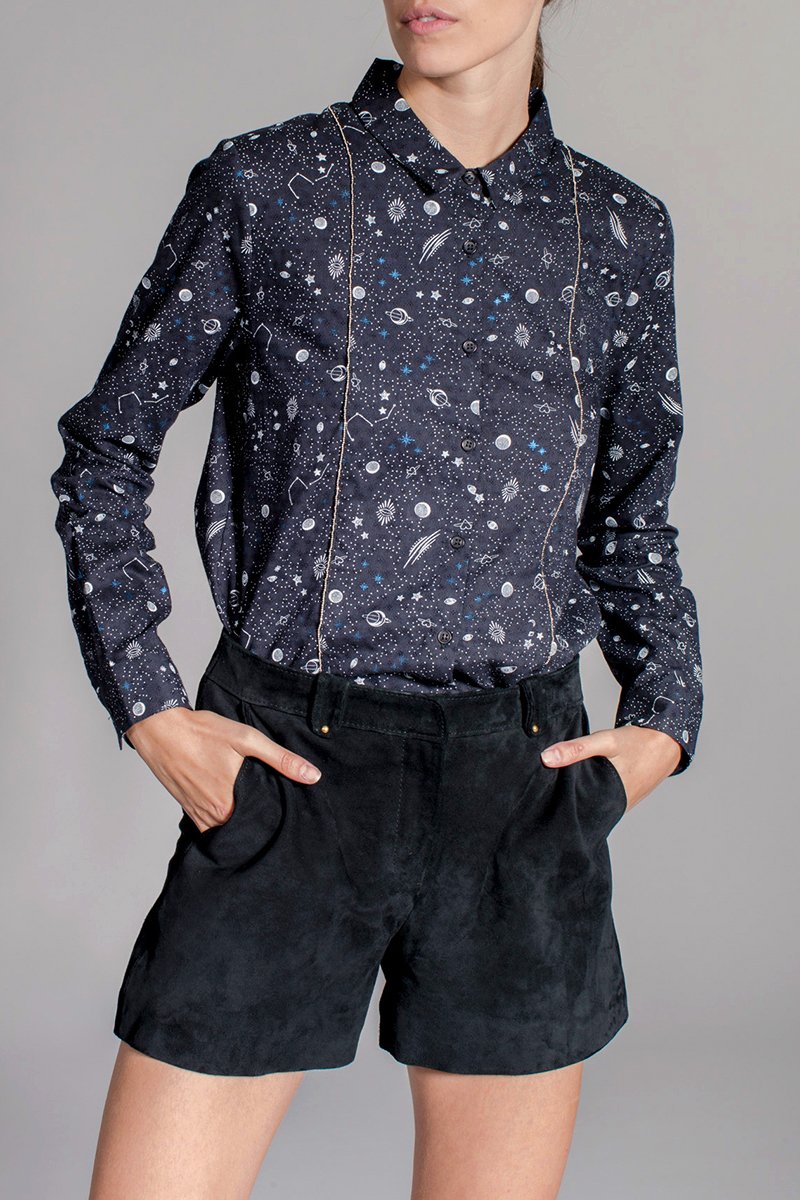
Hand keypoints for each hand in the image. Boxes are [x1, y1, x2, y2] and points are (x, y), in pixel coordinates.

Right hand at [124, 706, 321, 832]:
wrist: (161, 730)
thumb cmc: (202, 733)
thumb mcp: (247, 740)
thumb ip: (280, 760)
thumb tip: (313, 776)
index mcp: (229, 804)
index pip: (262, 824)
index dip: (277, 819)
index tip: (290, 814)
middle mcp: (213, 816)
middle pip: (245, 827)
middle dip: (261, 822)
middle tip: (279, 812)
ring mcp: (198, 814)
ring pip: (227, 828)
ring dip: (241, 822)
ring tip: (257, 809)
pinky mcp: (188, 809)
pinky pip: (209, 825)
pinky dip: (222, 821)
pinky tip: (233, 807)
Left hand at [539, 724, 682, 811]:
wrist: (667, 744)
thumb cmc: (637, 743)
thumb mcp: (606, 741)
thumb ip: (577, 749)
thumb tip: (545, 758)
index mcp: (609, 796)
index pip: (576, 810)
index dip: (556, 807)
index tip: (536, 802)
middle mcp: (615, 807)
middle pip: (582, 809)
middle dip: (564, 803)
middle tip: (539, 796)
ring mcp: (620, 805)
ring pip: (592, 805)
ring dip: (577, 798)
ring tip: (552, 791)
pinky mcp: (622, 800)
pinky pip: (601, 801)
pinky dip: (590, 794)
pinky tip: (577, 786)